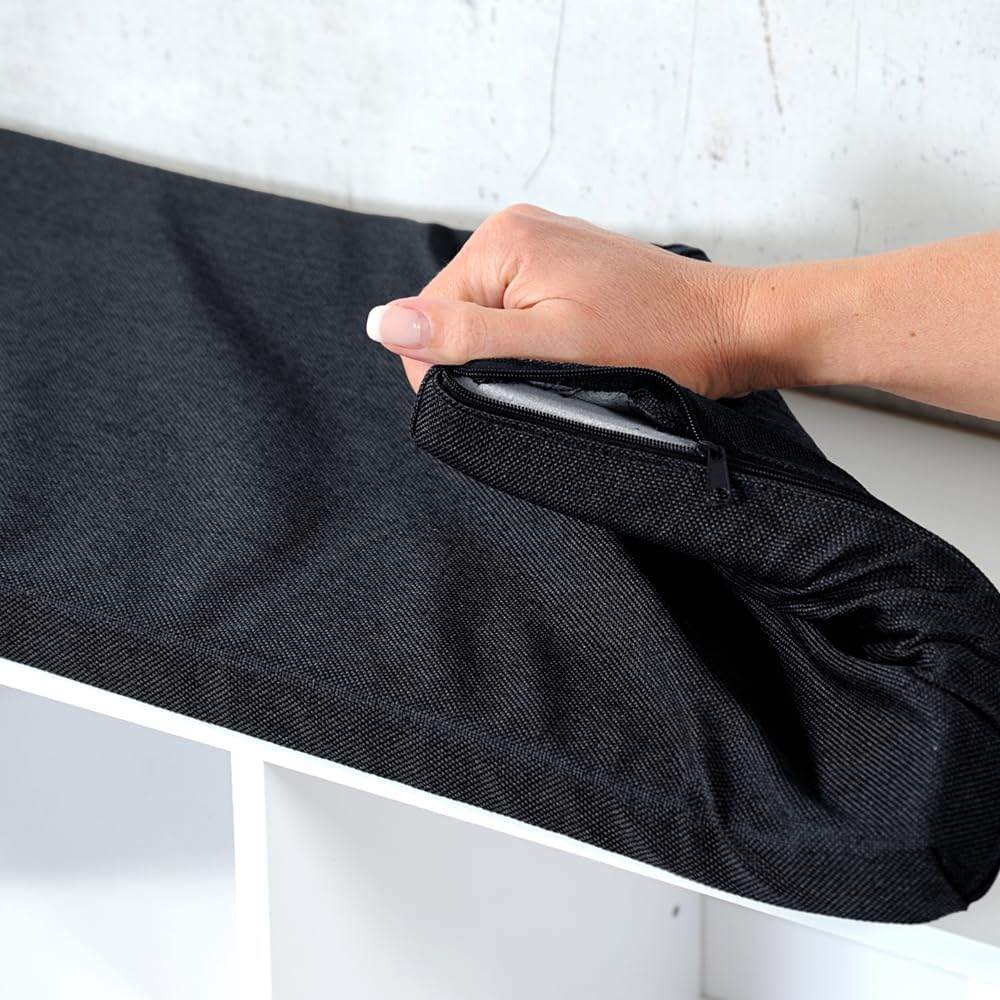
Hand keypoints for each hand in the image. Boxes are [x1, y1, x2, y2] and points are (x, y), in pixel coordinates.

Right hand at [365, 203, 764, 396]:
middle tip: (544, 384)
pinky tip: (574, 356)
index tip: (507, 394)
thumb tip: (382, 323)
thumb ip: (463, 338)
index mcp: (502, 241)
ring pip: (487, 320)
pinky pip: (519, 311)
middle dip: (485, 363)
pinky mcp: (565, 265)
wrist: (732, 328)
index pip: (427, 319)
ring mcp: (543, 245)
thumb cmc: (658, 342)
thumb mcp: (551, 348)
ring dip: (512, 356)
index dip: (450, 373)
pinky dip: (534, 343)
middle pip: (455, 317)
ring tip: (568, 369)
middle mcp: (516, 231)